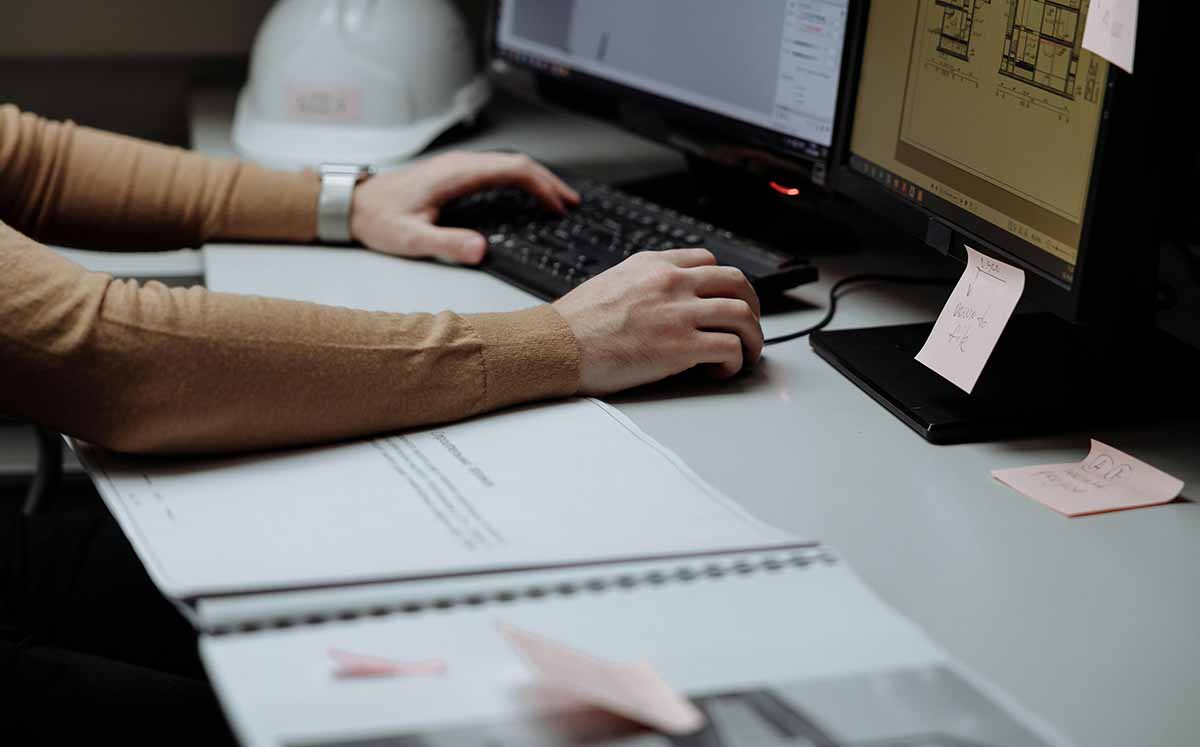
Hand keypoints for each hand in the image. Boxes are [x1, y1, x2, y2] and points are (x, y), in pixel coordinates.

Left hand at [349, 151, 579, 264]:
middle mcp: (460, 165)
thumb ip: (447, 243)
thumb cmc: (377, 218)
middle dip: (548, 182)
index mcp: (457, 174)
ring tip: (556, 200)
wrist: (352, 205)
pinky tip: (523, 197)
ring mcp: (457, 168)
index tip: (560, 206)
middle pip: (517, 163)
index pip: (513, 170)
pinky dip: (518, 182)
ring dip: (535, 180)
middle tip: (571, 203)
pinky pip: (496, 172)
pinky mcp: (453, 175)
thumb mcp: (411, 239)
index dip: (542, 186)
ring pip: (508, 165)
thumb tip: (481, 250)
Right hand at [553, 249, 762, 394]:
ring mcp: (679, 312)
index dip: (725, 283)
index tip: (727, 299)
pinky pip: (730, 349)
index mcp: (653, 264)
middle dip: (751, 306)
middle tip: (749, 326)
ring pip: (742, 315)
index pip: (708, 260)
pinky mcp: (682, 346)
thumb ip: (644, 283)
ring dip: (752, 338)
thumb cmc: (574, 324)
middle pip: (736, 282)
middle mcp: (671, 281)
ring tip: (746, 354)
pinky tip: (721, 371)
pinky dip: (735, 362)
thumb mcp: (612, 281)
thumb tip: (662, 300)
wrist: (556, 346)